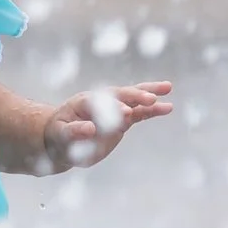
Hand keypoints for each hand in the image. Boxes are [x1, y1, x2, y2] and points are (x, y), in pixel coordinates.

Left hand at [42, 81, 172, 170]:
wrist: (62, 139)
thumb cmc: (59, 135)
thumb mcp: (61, 134)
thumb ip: (74, 132)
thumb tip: (91, 129)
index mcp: (84, 102)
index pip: (102, 102)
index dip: (114, 107)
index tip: (126, 114)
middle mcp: (101, 101)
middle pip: (120, 94)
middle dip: (135, 96)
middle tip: (150, 100)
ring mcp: (113, 108)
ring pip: (133, 97)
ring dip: (149, 94)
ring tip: (168, 88)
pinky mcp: (122, 118)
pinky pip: (139, 112)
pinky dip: (152, 109)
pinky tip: (168, 107)